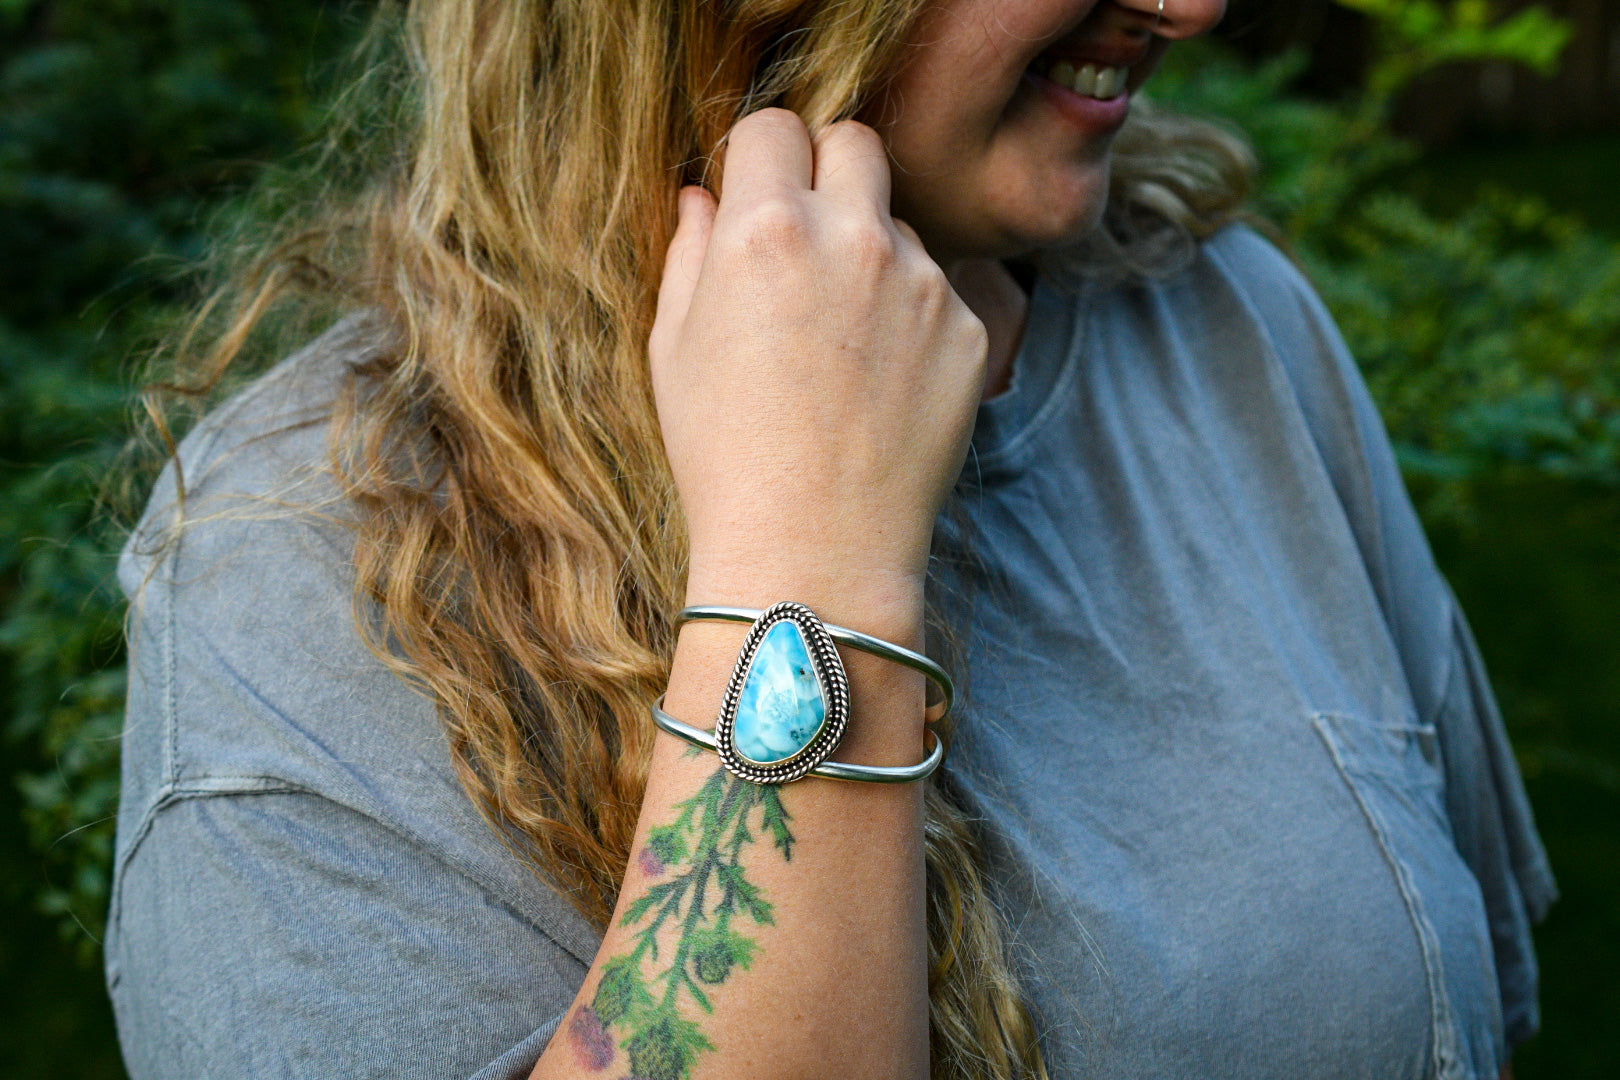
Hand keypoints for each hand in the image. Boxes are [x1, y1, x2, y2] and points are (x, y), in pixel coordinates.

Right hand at [649, 109, 988, 599]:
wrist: (813, 550)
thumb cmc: (724, 457)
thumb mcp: (672, 349)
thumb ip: (689, 253)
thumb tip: (702, 197)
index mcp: (766, 230)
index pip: (774, 128)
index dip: (760, 158)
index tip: (757, 194)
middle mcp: (853, 237)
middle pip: (855, 142)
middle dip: (828, 170)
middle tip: (808, 234)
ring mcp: (923, 283)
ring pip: (900, 223)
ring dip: (872, 250)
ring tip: (841, 343)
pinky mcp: (970, 330)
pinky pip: (940, 291)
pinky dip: (913, 317)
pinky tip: (881, 383)